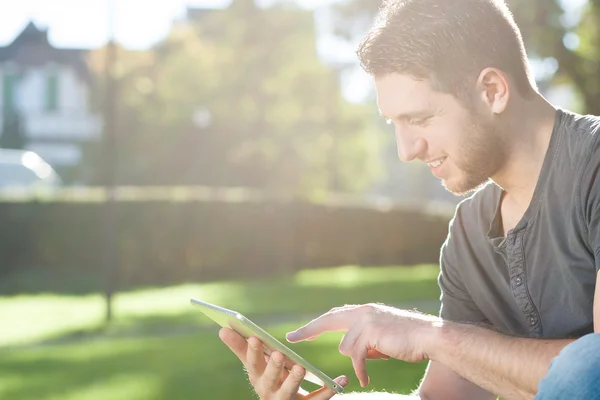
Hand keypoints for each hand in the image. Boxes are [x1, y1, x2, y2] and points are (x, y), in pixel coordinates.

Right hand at [219, 327, 348, 399]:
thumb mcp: (256, 365)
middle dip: (273, 368)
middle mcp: (269, 392)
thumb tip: (222, 328)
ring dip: (294, 380)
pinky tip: (342, 379)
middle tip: (278, 354)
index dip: (252, 351)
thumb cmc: (268, 379)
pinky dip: (330, 390)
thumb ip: (241, 347)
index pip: (252, 364)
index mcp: (258, 378)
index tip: (254, 336)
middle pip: (269, 381)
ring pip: (290, 393)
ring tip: (300, 367)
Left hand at [286, 303, 439, 387]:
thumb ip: (364, 340)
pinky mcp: (370, 333)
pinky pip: (356, 357)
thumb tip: (350, 351)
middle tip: (291, 338)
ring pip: (346, 347)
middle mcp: (362, 311)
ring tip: (376, 363)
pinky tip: (365, 379)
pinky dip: (361, 370)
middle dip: (308, 330)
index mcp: (364, 310)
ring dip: (359, 360)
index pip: (334, 315)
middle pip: (328, 320)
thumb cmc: (408, 339)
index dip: (317, 323)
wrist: (430, 336)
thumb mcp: (381, 337)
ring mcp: (365, 320)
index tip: (300, 331)